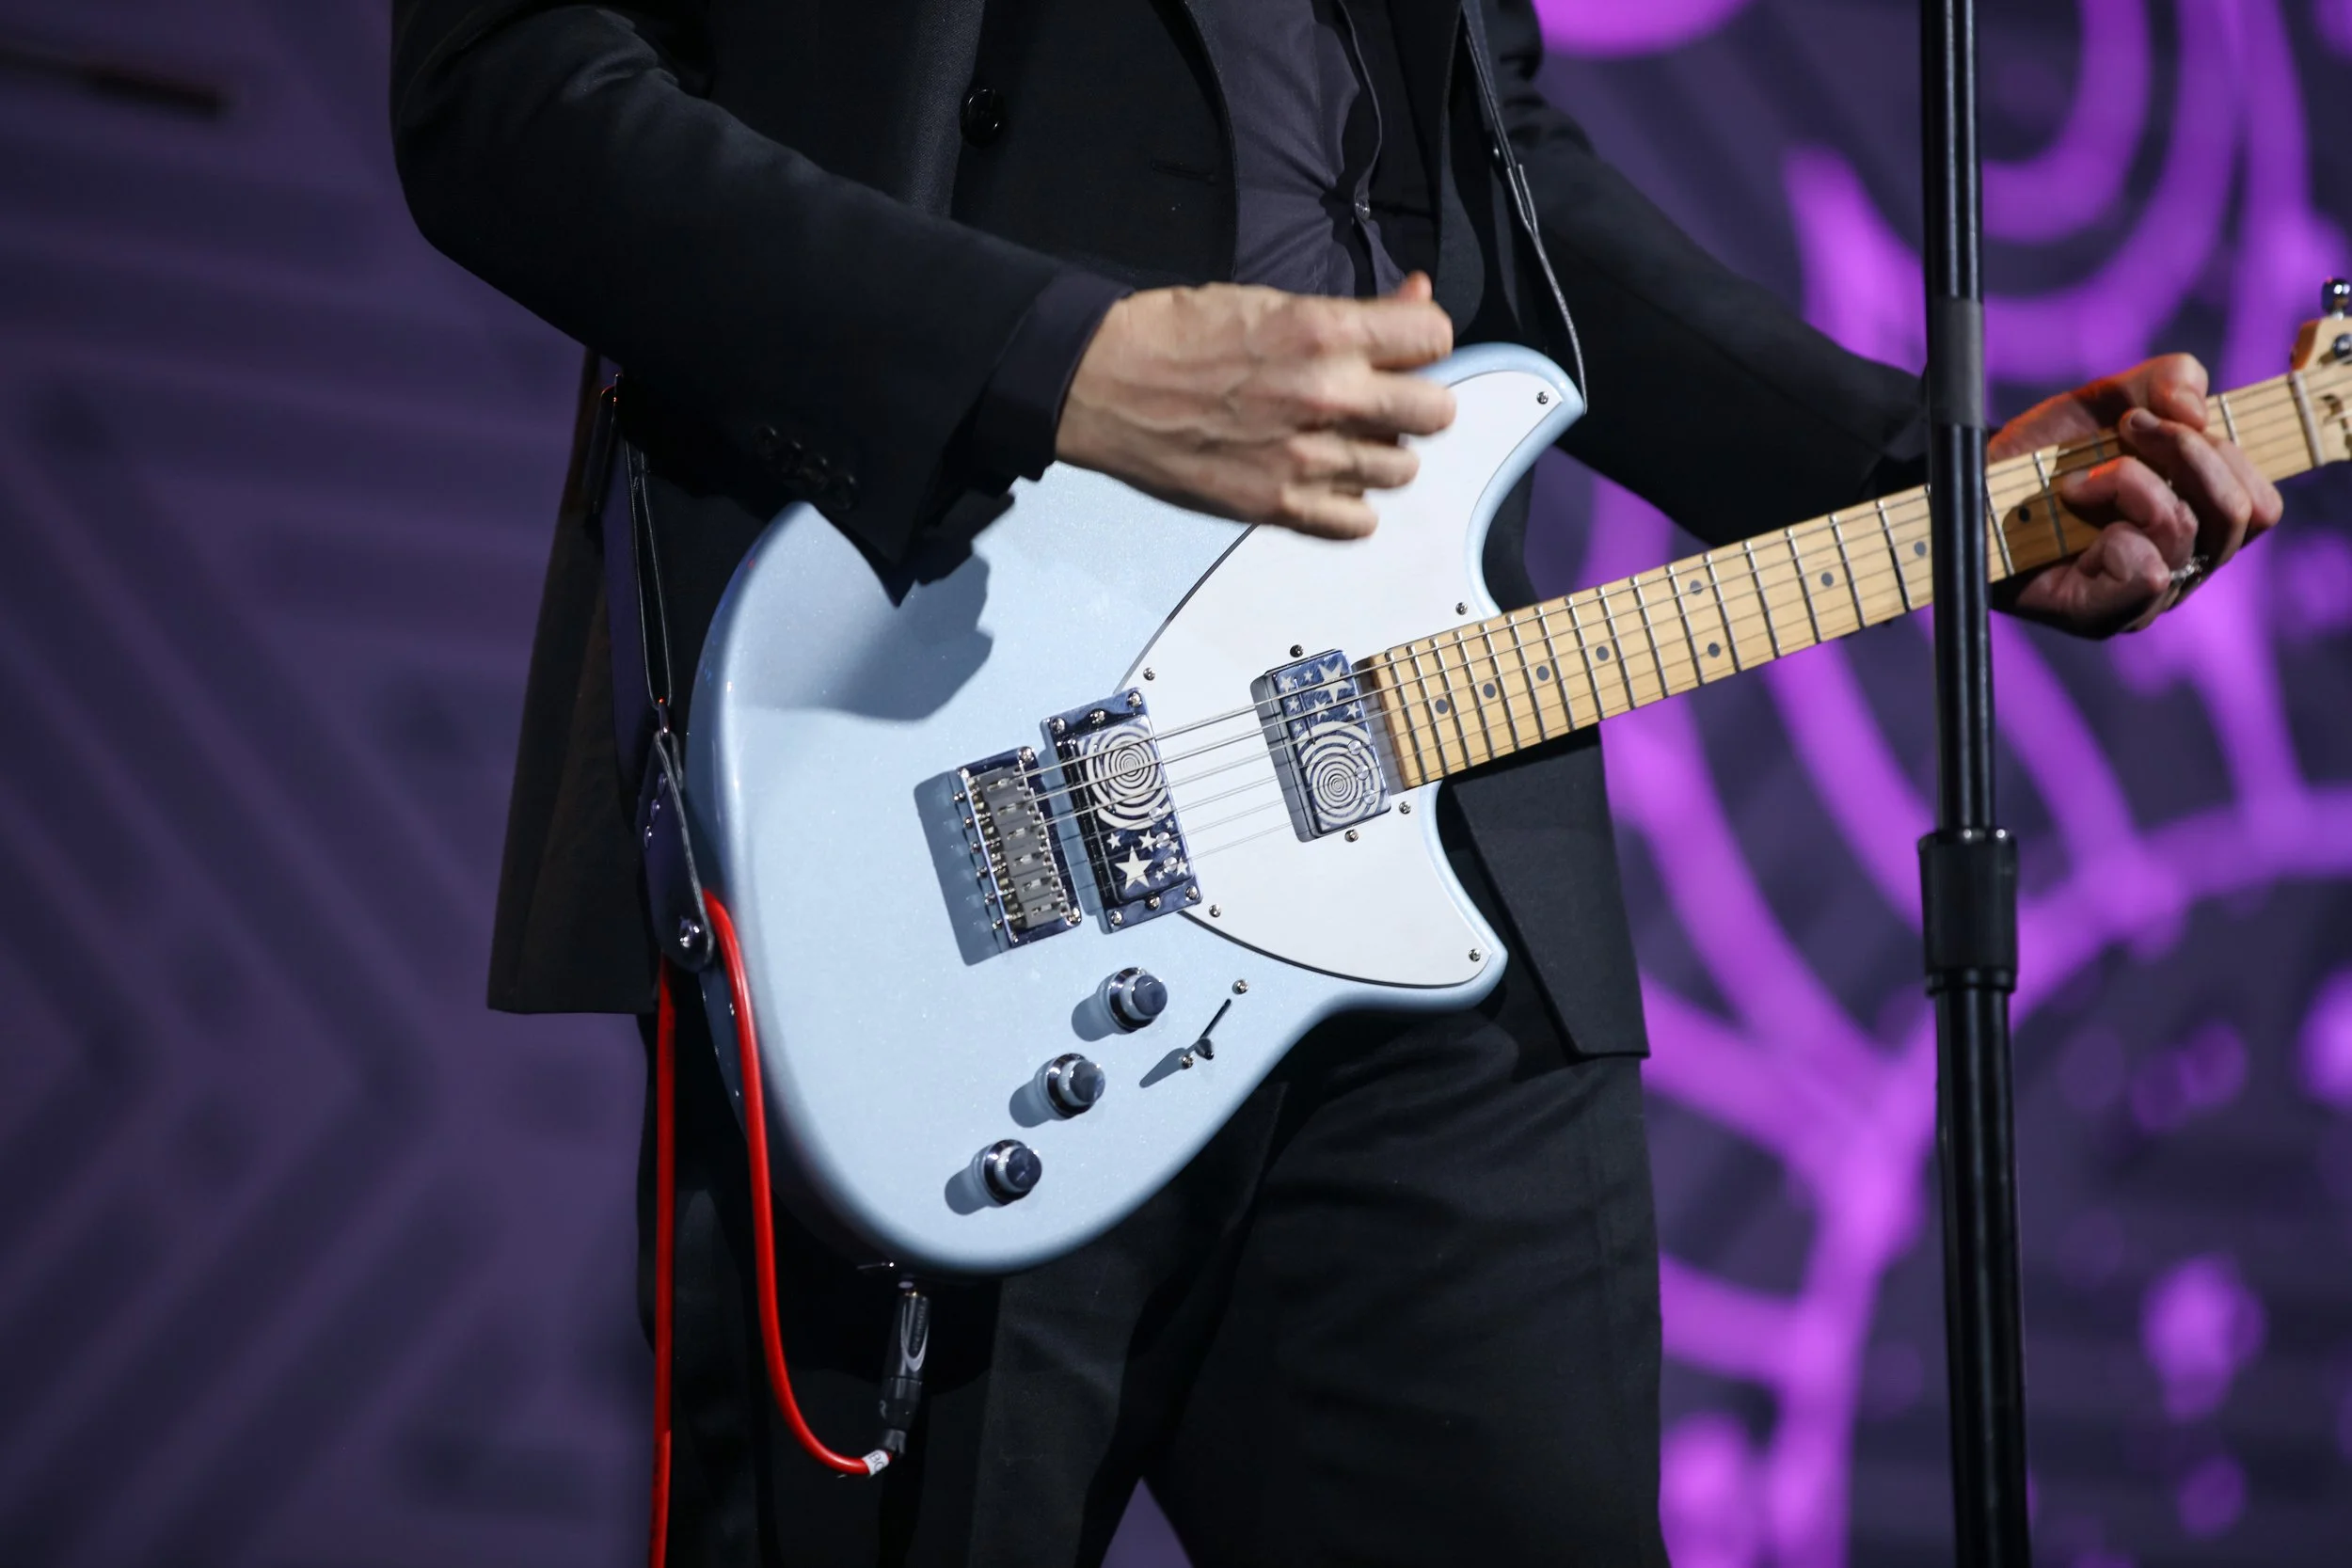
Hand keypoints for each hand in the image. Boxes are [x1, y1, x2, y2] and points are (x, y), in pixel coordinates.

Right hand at [1055, 273, 1457, 538]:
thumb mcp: (1270, 300)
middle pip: (1435, 411)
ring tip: (1343, 440)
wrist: (1103, 383)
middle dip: (1413, 400)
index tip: (1400, 349)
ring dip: (1381, 454)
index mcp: (1325, 332)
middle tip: (1378, 398)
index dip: (1422, 341)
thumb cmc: (1179, 333)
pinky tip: (1324, 480)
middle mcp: (1327, 395)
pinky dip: (1349, 504)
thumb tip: (1415, 296)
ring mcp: (1304, 457)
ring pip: (1402, 469)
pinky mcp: (1276, 503)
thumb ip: (1355, 311)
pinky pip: (1359, 521)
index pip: (1435, 336)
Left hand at [1992, 354, 2282, 634]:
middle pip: (2238, 516)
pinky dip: (2118, 533)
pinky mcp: (2101, 615)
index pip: (2260, 504)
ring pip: (2185, 534)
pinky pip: (2149, 576)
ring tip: (2080, 478)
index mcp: (2200, 521)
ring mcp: (2145, 598)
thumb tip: (2198, 409)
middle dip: (2186, 453)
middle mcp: (2184, 566)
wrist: (1974, 484)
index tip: (2154, 414)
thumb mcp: (2113, 398)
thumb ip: (2170, 380)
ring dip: (2132, 484)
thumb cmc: (2050, 452)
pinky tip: (2077, 515)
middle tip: (2126, 428)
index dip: (2223, 450)